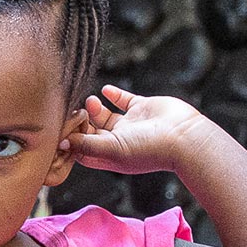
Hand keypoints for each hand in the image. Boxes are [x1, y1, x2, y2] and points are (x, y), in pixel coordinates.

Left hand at [63, 85, 214, 174]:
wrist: (185, 137)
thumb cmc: (149, 149)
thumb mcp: (112, 149)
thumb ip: (86, 145)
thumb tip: (61, 142)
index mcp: (109, 156)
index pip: (82, 150)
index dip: (70, 141)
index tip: (61, 129)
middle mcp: (118, 141)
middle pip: (90, 131)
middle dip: (79, 122)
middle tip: (73, 111)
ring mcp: (130, 125)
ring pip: (103, 115)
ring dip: (93, 108)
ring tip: (90, 102)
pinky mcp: (141, 108)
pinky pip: (123, 100)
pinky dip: (112, 94)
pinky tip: (105, 90)